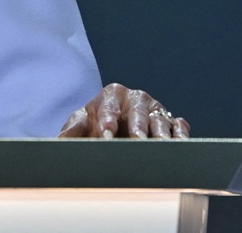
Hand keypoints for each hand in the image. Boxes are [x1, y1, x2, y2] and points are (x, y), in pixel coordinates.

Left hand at [57, 82, 189, 138]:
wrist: (118, 124)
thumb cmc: (97, 122)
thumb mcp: (82, 122)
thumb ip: (72, 130)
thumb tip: (59, 140)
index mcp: (112, 94)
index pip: (109, 107)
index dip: (106, 121)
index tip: (105, 134)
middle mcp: (135, 99)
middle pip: (137, 112)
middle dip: (137, 127)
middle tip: (137, 140)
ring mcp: (155, 109)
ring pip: (160, 120)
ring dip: (161, 134)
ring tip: (161, 147)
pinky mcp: (173, 121)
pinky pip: (179, 126)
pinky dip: (181, 135)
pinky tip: (182, 146)